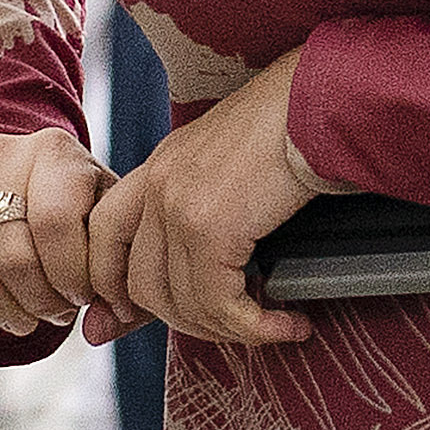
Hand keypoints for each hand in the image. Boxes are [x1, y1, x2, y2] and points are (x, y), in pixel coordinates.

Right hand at [0, 126, 108, 342]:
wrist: (13, 176)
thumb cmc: (65, 208)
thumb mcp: (98, 220)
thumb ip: (113, 267)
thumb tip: (107, 322)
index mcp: (54, 150)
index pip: (56, 224)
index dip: (70, 277)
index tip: (80, 298)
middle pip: (10, 251)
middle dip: (36, 300)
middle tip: (50, 314)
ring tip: (17, 317)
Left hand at [81, 52, 320, 350]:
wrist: (325, 98)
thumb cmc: (297, 129)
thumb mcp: (233, 169)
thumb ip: (203, 214)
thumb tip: (198, 265)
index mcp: (159, 165)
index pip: (104, 239)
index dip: (116, 287)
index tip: (152, 317)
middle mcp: (158, 184)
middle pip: (139, 285)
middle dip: (185, 322)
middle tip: (234, 327)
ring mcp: (177, 206)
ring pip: (178, 303)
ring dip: (228, 330)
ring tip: (272, 327)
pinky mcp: (209, 228)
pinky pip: (219, 304)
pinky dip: (254, 327)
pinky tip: (288, 324)